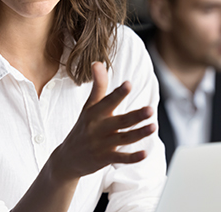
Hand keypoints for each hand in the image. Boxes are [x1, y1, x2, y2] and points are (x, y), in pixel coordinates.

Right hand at [50, 62, 155, 181]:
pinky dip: (132, 157)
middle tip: (150, 109)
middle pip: (120, 121)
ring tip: (153, 126)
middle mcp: (98, 128)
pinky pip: (120, 158)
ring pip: (123, 139)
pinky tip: (145, 153)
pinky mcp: (104, 159)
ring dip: (139, 134)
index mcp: (95, 113)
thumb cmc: (82, 127)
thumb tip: (97, 62)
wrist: (67, 158)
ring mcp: (101, 145)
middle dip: (135, 116)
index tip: (128, 84)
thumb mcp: (88, 106)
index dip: (118, 93)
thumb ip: (98, 86)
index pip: (108, 101)